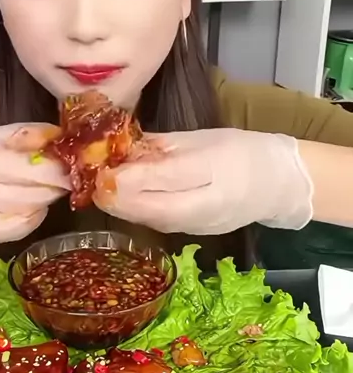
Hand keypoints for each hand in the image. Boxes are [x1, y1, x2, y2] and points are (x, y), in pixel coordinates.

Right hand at [0, 124, 68, 268]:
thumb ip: (20, 137)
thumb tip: (58, 138)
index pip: (4, 166)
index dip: (41, 172)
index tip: (67, 172)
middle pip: (8, 201)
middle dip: (45, 195)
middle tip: (60, 187)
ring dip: (29, 219)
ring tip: (37, 206)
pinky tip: (2, 230)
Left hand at [94, 128, 312, 234]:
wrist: (278, 185)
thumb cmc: (241, 151)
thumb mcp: (201, 138)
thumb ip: (161, 146)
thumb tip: (121, 145)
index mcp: (211, 172)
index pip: (163, 179)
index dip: (128, 176)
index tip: (102, 168)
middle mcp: (203, 207)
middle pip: (150, 208)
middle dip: (117, 196)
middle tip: (93, 179)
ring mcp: (198, 226)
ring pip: (151, 220)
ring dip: (123, 206)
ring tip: (102, 188)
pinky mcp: (193, 234)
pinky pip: (159, 223)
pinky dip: (138, 211)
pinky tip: (124, 198)